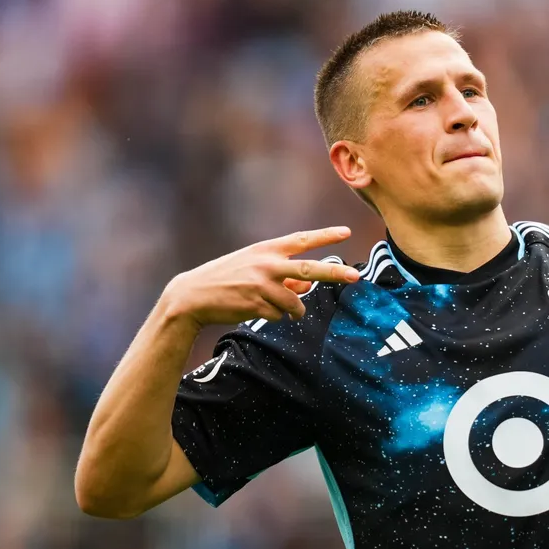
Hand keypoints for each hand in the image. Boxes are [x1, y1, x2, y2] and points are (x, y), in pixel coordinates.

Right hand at [162, 226, 360, 328]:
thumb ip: (283, 274)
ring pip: (296, 302)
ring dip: (293, 309)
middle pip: (310, 269)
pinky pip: (279, 315)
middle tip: (356, 276)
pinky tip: (254, 309)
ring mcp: (262, 285)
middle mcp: (267, 264)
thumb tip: (308, 284)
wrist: (192, 296)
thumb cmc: (227, 279)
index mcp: (266, 250)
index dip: (325, 235)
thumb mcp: (254, 268)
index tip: (346, 232)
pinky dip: (273, 316)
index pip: (301, 240)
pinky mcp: (257, 305)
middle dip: (335, 273)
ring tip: (275, 307)